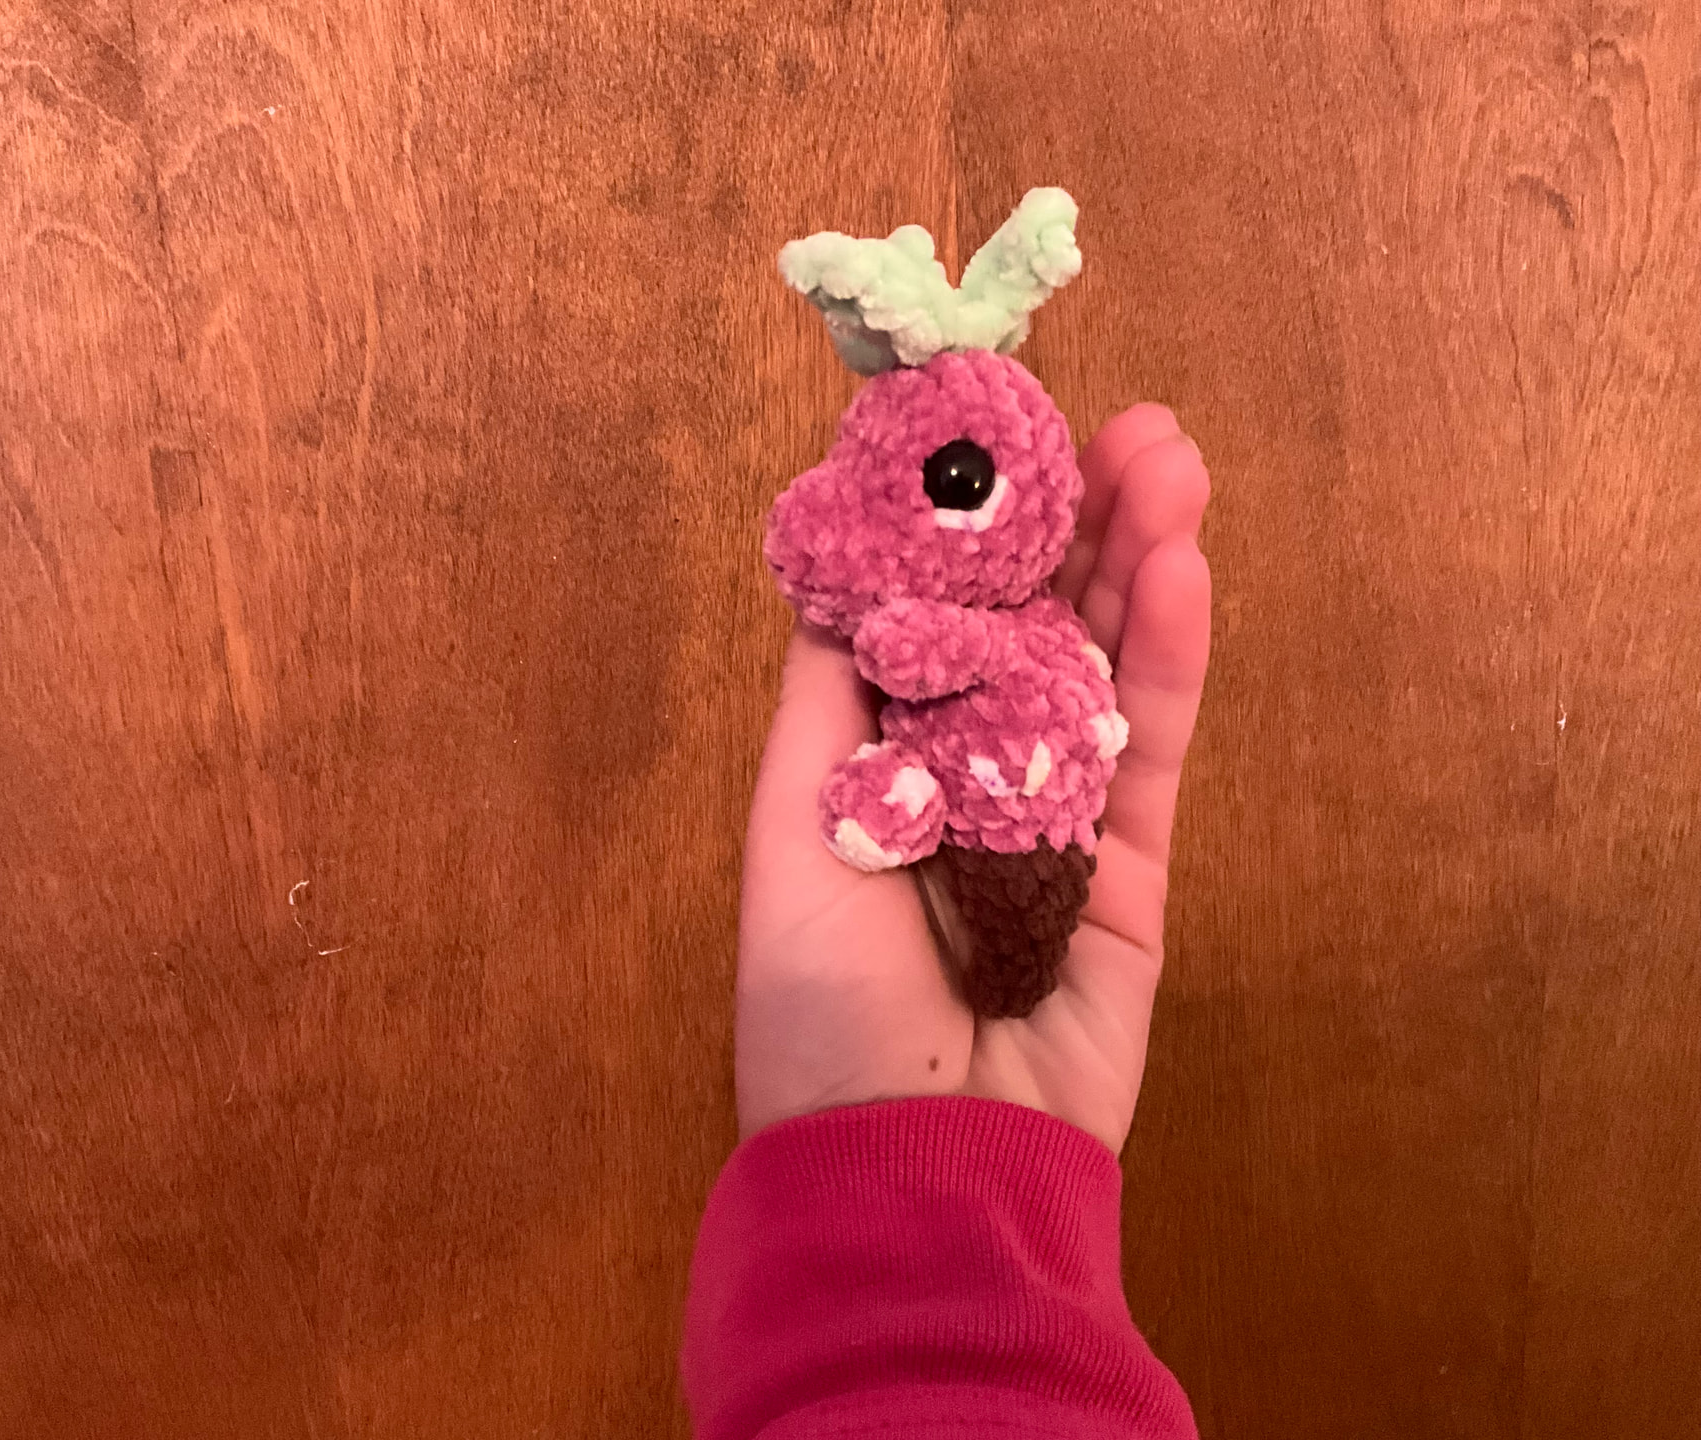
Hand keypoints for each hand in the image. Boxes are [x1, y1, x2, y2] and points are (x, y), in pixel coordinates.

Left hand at [735, 404, 1211, 1152]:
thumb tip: (841, 571)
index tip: (992, 434)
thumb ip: (827, 695)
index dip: (964, 531)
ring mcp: (1054, 817)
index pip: (932, 617)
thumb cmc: (820, 996)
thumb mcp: (792, 822)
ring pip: (1100, 669)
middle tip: (1115, 426)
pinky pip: (1149, 748)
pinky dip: (1166, 657)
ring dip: (1133, 562)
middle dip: (1069, 527)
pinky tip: (1182, 567)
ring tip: (1169, 458)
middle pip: (1030, 628)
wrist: (912, 1156)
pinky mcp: (1131, 870)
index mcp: (875, 760)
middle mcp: (966, 775)